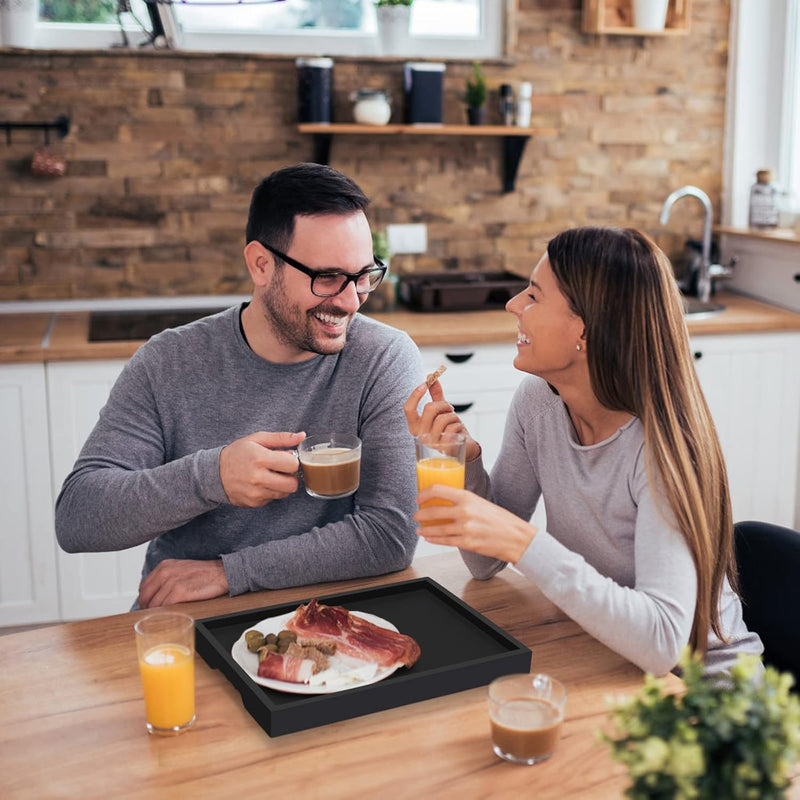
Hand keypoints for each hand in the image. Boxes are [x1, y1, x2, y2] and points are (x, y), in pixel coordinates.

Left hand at [138, 558, 228, 607]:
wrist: (222, 572)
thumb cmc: (204, 573)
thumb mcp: (180, 569)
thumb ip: (166, 578)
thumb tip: (156, 594)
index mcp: (164, 566)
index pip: (144, 586)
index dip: (144, 600)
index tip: (147, 607)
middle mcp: (165, 572)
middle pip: (146, 596)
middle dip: (146, 608)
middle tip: (151, 616)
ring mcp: (172, 582)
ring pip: (154, 604)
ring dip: (156, 614)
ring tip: (161, 618)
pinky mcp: (180, 592)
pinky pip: (165, 607)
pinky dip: (164, 613)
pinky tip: (169, 616)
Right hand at [220, 431, 304, 506]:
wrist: (214, 473)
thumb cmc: (238, 453)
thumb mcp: (257, 439)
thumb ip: (281, 438)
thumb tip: (302, 436)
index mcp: (260, 458)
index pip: (293, 465)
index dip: (293, 461)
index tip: (286, 458)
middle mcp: (258, 478)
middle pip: (292, 484)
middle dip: (291, 476)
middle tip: (282, 469)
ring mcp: (255, 493)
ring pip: (285, 493)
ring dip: (282, 484)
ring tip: (271, 475)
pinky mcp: (254, 503)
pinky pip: (273, 498)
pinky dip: (272, 491)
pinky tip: (262, 483)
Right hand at [404, 380, 480, 460]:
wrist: (463, 448)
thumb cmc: (450, 429)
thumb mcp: (441, 411)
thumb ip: (435, 395)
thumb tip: (430, 375)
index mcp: (415, 426)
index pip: (408, 409)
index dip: (415, 394)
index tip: (426, 383)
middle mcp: (420, 436)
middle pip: (429, 409)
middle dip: (444, 404)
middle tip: (450, 409)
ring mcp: (432, 444)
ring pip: (443, 418)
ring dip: (453, 416)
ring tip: (455, 422)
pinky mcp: (444, 448)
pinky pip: (452, 428)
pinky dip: (459, 426)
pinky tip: (459, 433)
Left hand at [414, 485, 536, 563]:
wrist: (517, 538)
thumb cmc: (501, 519)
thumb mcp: (481, 502)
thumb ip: (463, 501)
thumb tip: (445, 501)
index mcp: (468, 497)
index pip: (438, 490)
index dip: (424, 494)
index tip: (419, 498)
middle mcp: (465, 512)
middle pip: (433, 511)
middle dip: (421, 514)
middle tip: (417, 515)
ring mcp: (465, 529)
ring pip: (436, 529)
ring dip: (425, 529)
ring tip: (420, 529)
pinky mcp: (467, 543)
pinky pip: (445, 541)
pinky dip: (434, 540)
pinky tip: (429, 538)